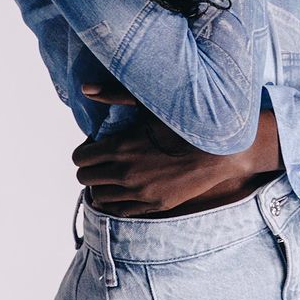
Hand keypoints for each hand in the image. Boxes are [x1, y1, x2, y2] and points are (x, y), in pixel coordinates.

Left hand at [73, 72, 280, 213]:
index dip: (85, 151)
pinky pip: (119, 211)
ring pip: (99, 197)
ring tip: (113, 173)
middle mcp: (126, 173)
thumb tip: (85, 88)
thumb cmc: (184, 121)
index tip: (95, 145)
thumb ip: (114, 95)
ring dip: (101, 185)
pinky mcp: (154, 205)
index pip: (80, 158)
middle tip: (103, 159)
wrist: (218, 149)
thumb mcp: (149, 103)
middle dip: (90, 167)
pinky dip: (116, 200)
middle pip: (85, 178)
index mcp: (121, 147)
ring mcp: (140, 193)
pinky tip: (124, 188)